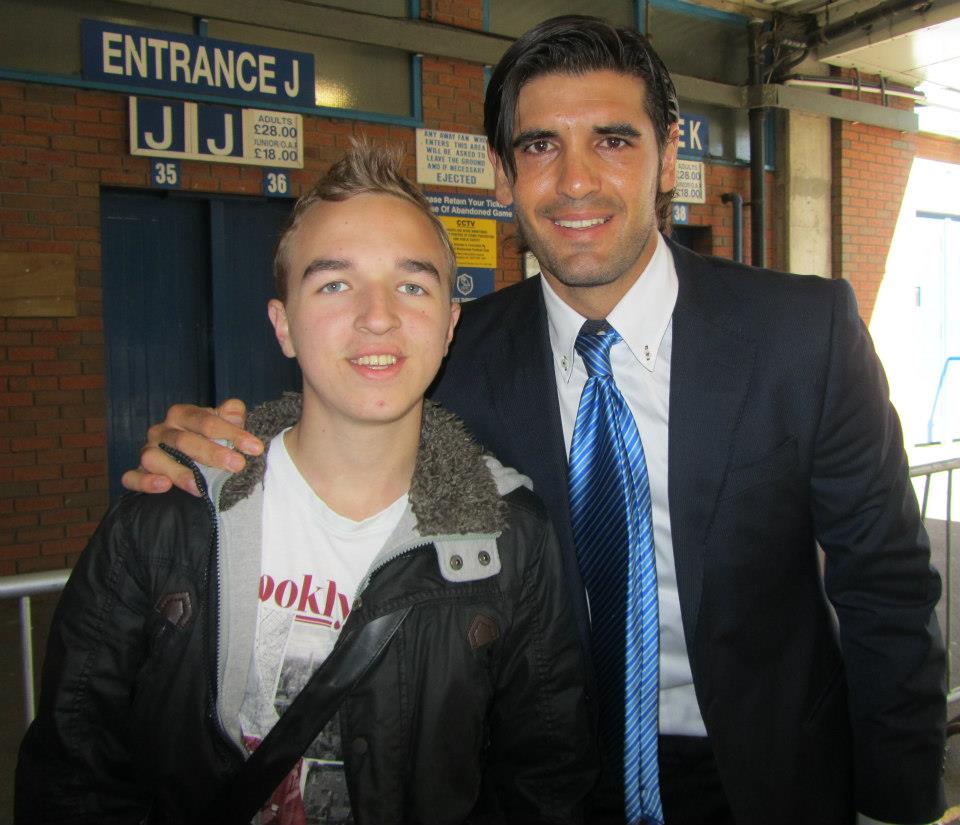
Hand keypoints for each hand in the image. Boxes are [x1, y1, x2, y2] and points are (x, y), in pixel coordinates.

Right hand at [120, 399, 263, 495]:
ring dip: (179, 472)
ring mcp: (148, 451)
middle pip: (184, 440)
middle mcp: (162, 430)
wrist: (188, 459)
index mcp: (182, 415)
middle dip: (213, 453)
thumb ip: (231, 416)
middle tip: (237, 465)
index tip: (255, 448)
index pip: (206, 421)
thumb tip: (235, 413)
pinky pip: (132, 476)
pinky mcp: (138, 472)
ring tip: (200, 485)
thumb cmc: (209, 439)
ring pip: (155, 458)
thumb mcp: (223, 425)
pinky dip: (145, 481)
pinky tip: (164, 486)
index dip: (232, 433)